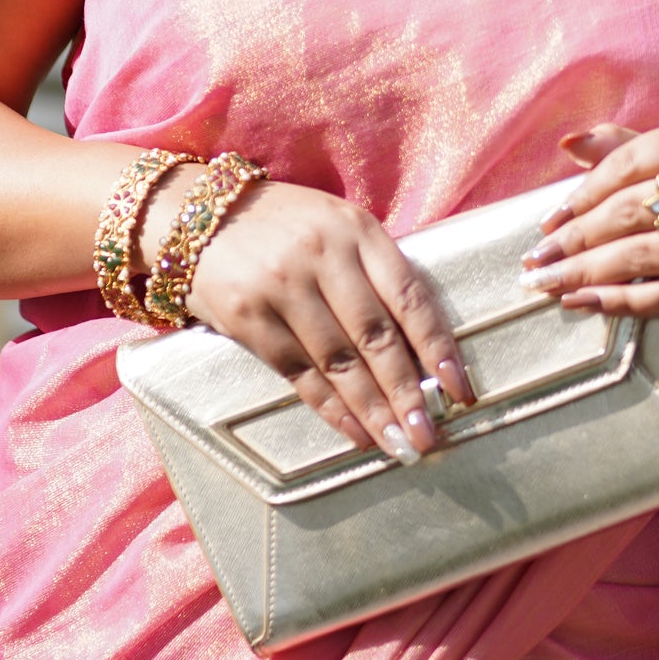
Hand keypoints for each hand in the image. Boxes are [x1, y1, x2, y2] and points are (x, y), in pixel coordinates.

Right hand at [145, 175, 472, 458]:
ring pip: (339, 362)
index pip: (410, 296)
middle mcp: (323, 255)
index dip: (439, 347)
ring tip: (400, 444)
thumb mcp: (337, 227)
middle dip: (408, 393)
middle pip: (376, 337)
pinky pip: (298, 373)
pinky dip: (330, 408)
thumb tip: (424, 347)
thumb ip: (375, 273)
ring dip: (373, 410)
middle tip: (429, 436)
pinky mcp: (248, 317)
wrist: (197, 215)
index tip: (461, 389)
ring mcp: (283, 286)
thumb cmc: (285, 225)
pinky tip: (355, 432)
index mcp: (357, 230)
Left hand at [519, 122, 658, 348]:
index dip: (583, 192)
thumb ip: (624, 149)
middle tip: (537, 260)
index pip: (632, 161)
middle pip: (634, 210)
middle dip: (576, 238)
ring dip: (586, 272)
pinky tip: (583, 302)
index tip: (549, 222)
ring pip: (646, 255)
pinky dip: (618, 302)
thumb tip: (568, 142)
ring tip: (548, 284)